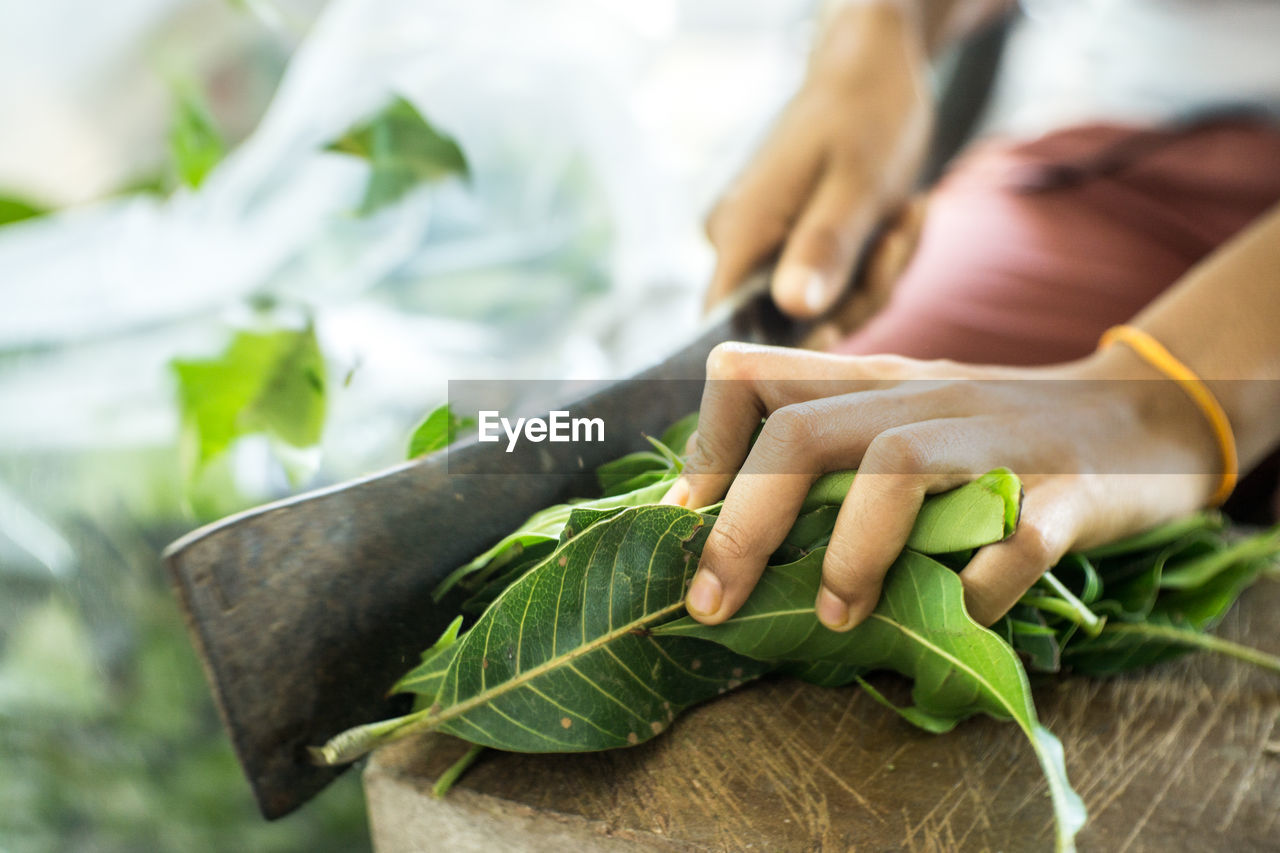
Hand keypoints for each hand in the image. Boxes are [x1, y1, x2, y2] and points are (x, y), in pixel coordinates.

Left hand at [662, 342, 1221, 627]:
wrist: (1142, 414)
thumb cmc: (992, 432)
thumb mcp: (898, 415)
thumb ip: (820, 449)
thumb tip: (710, 517)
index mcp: (871, 382)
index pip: (748, 376)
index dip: (702, 451)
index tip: (686, 525)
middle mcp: (923, 397)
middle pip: (803, 432)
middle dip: (741, 525)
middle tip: (713, 605)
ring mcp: (998, 439)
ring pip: (898, 463)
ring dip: (851, 550)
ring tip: (836, 618)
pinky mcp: (1071, 492)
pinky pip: (1019, 539)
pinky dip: (982, 583)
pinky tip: (963, 611)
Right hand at [704, 2, 932, 318]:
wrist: (874, 69)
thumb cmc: (866, 114)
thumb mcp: (858, 185)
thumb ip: (825, 248)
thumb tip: (797, 310)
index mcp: (741, 233)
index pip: (727, 327)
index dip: (779, 349)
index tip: (840, 326)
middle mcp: (740, 245)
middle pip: (788, 324)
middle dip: (859, 294)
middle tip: (900, 233)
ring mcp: (766, 246)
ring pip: (822, 306)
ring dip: (877, 273)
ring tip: (904, 213)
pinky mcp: (792, 246)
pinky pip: (834, 286)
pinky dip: (873, 264)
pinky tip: (896, 217)